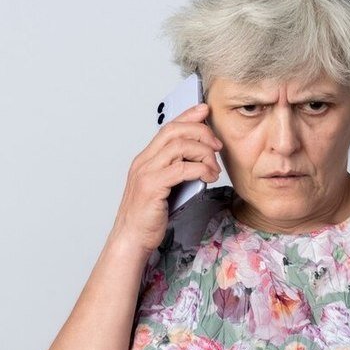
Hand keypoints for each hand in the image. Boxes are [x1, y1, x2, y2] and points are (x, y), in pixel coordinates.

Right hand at [111, 101, 223, 254]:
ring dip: (203, 153)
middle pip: (174, 131)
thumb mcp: (165, 188)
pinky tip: (209, 176)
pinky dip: (200, 169)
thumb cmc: (149, 217)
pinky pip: (181, 169)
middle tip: (217, 144)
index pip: (168, 127)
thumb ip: (177, 172)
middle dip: (200, 132)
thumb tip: (201, 160)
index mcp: (146, 159)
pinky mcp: (152, 187)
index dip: (187, 115)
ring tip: (214, 168)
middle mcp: (143, 162)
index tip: (205, 110)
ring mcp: (146, 173)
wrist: (132, 239)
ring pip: (179, 146)